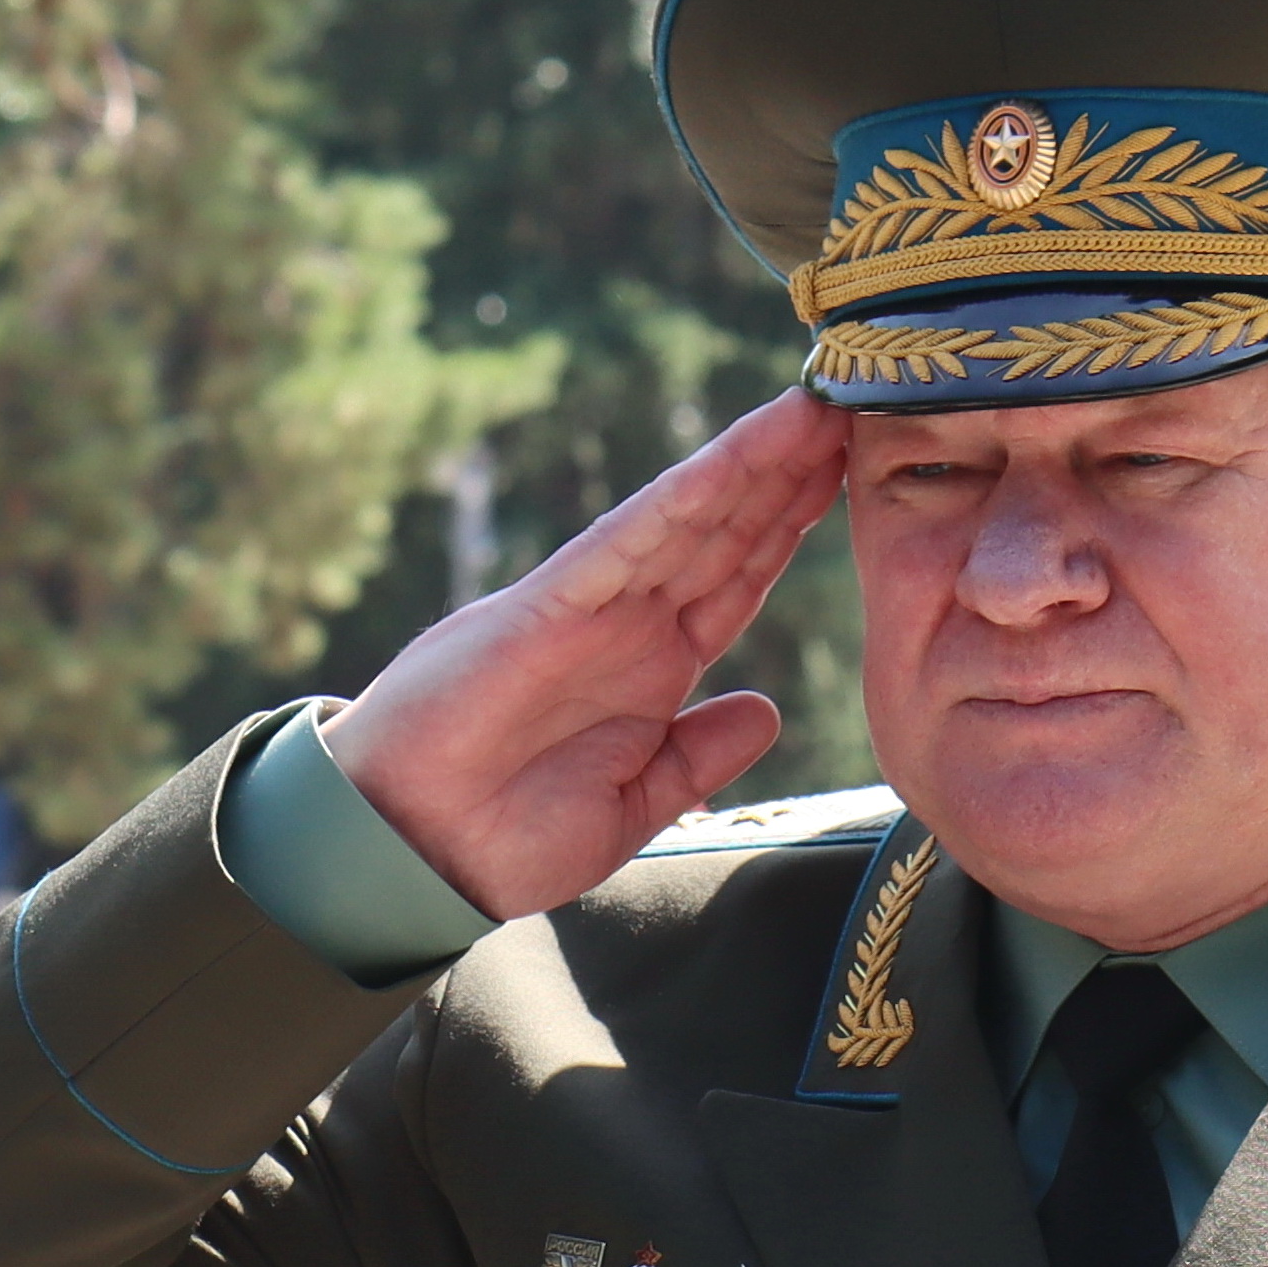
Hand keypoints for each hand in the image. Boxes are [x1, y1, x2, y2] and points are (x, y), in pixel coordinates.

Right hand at [328, 390, 842, 919]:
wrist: (416, 855)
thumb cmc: (506, 837)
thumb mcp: (634, 803)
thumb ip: (697, 755)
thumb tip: (767, 709)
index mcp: (650, 671)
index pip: (737, 581)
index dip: (791, 528)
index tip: (848, 476)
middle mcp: (627, 626)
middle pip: (724, 534)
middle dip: (786, 475)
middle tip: (852, 411)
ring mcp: (591, 609)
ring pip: (686, 522)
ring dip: (750, 465)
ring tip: (811, 412)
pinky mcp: (548, 606)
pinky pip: (626, 542)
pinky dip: (682, 499)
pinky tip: (733, 460)